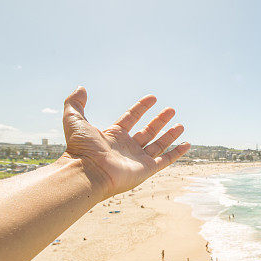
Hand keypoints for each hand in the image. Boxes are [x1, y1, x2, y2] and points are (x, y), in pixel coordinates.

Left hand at [60, 87, 189, 198]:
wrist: (88, 172)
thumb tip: (80, 88)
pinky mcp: (147, 169)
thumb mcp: (74, 120)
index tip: (152, 98)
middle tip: (171, 109)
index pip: (131, 117)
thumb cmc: (81, 149)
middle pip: (148, 131)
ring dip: (170, 134)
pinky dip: (177, 153)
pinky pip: (166, 160)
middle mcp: (127, 147)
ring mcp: (138, 159)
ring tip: (180, 124)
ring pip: (158, 144)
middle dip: (159, 120)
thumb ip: (75, 103)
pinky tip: (186, 144)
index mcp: (113, 135)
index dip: (141, 107)